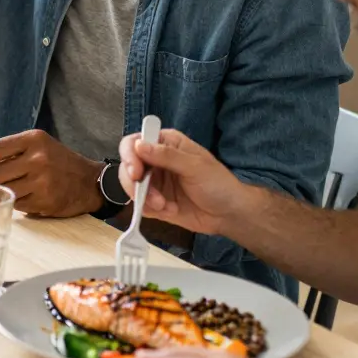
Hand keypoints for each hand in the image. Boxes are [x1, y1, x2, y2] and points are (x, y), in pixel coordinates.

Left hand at [0, 130, 102, 216]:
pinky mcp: (44, 201)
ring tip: (15, 187)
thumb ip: (12, 151)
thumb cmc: (59, 162)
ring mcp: (41, 181)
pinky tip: (29, 195)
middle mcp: (38, 159)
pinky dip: (18, 202)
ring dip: (3, 192)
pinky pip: (16, 204)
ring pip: (3, 191)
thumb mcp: (39, 145)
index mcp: (34, 140)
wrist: (90, 182)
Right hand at [117, 129, 251, 235]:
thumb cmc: (218, 184)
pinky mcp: (154, 201)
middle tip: (152, 197)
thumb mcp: (195, 166)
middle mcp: (155, 161)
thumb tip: (138, 145)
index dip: (129, 155)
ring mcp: (154, 182)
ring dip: (145, 199)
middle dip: (135, 184)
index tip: (135, 172)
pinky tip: (171, 210)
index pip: (134, 142)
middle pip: (127, 167)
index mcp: (165, 144)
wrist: (229, 214)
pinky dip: (151, 210)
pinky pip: (140, 205)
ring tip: (164, 206)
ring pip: (131, 187)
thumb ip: (167, 156)